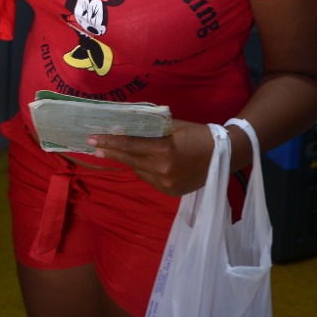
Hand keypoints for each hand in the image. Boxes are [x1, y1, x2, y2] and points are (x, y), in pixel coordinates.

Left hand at [86, 119, 217, 196]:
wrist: (224, 155)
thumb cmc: (198, 134)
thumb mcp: (173, 125)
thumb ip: (150, 127)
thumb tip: (126, 124)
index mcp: (164, 150)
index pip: (130, 146)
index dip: (109, 142)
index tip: (92, 139)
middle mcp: (163, 170)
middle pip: (130, 160)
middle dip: (111, 152)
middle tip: (94, 146)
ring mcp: (167, 184)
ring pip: (139, 170)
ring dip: (129, 160)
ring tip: (116, 151)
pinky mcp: (170, 192)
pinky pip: (149, 178)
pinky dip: (144, 169)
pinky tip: (142, 161)